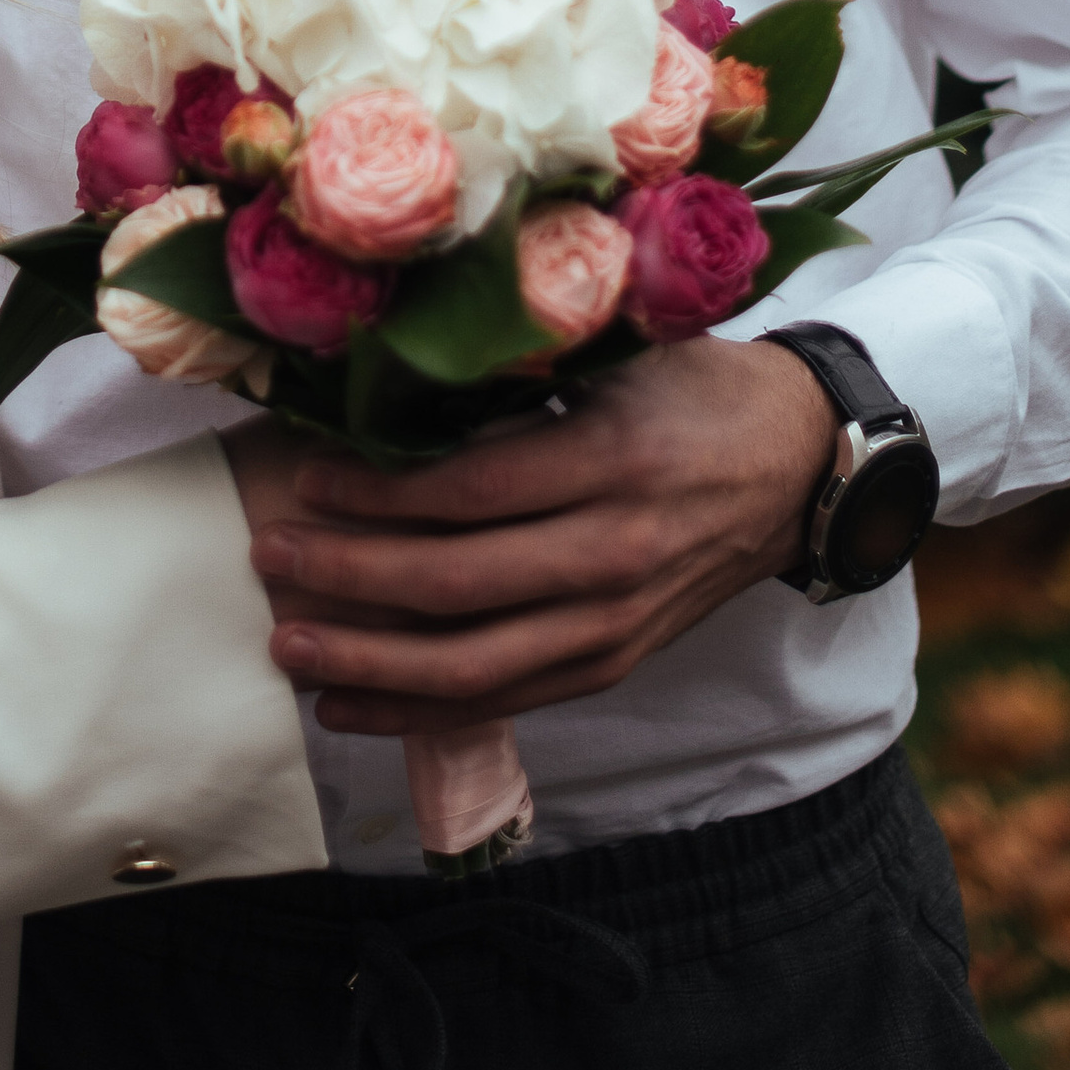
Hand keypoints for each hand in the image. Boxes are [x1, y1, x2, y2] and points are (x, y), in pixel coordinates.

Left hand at [240, 339, 838, 735]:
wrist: (799, 463)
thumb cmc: (695, 390)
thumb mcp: (618, 357)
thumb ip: (519, 373)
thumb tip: (390, 376)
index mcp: (612, 462)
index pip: (472, 493)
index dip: (380, 496)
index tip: (305, 482)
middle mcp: (616, 553)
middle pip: (462, 588)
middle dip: (353, 581)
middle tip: (270, 561)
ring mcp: (617, 622)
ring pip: (477, 666)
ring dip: (373, 667)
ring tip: (290, 650)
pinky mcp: (616, 660)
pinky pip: (507, 700)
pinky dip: (422, 712)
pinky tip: (351, 707)